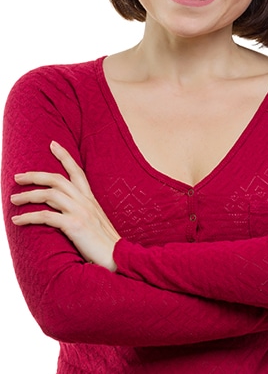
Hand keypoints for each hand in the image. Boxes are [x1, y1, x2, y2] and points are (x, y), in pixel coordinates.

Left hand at [11, 141, 119, 270]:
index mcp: (90, 199)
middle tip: (18, 176)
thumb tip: (68, 211)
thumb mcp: (97, 221)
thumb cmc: (106, 243)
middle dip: (35, 175)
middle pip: (56, 179)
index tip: (53, 144)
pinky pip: (46, 216)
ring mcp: (80, 212)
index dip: (64, 156)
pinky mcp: (74, 225)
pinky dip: (29, 217)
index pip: (76, 171)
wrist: (119, 257)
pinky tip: (17, 220)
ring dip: (28, 195)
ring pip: (49, 194)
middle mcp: (85, 201)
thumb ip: (84, 211)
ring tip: (13, 199)